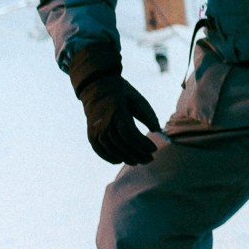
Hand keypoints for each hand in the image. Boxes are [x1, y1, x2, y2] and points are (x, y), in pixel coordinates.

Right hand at [67, 42, 161, 164]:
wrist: (96, 87)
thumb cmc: (121, 93)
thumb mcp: (137, 99)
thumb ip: (148, 114)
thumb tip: (157, 130)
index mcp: (117, 112)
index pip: (130, 134)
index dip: (142, 144)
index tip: (154, 148)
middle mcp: (104, 123)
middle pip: (122, 145)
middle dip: (138, 154)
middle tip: (150, 158)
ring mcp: (95, 130)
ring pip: (111, 150)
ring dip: (126, 158)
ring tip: (139, 161)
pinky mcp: (91, 134)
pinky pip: (99, 150)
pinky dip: (109, 157)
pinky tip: (120, 160)